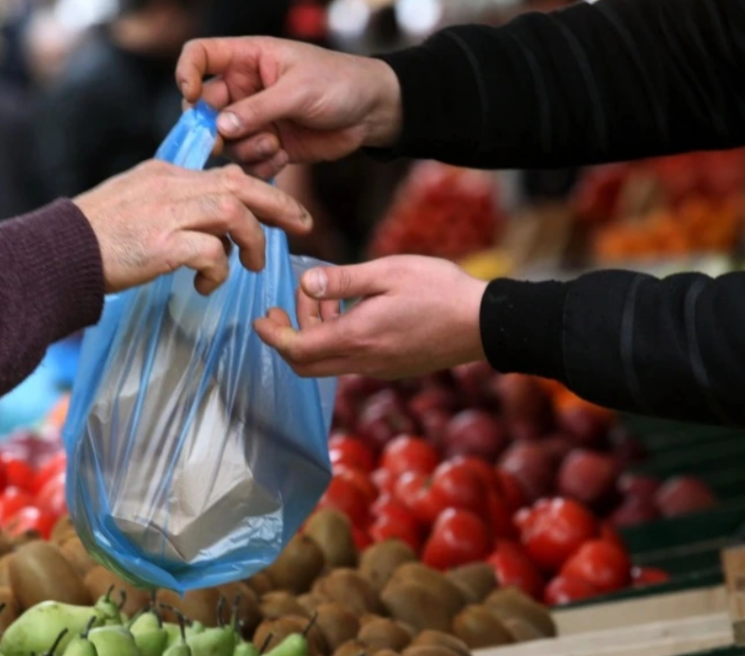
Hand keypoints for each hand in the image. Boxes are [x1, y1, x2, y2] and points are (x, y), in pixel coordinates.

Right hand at [75, 160, 312, 293]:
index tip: (282, 210)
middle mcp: (170, 186)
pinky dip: (218, 271)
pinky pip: (211, 252)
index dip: (261, 190)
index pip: (226, 174)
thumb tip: (212, 229)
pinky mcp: (161, 244)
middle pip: (240, 184)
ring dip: (252, 242)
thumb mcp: (136, 204)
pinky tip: (206, 286)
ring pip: (233, 213)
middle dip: (279, 204)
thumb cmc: (94, 238)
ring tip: (252, 266)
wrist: (55, 254)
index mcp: (166, 174)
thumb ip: (173, 206)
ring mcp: (165, 214)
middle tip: (303, 225)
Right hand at [176, 37, 401, 178]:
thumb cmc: (340, 83)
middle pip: (204, 109)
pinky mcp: (269, 146)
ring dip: (245, 149)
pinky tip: (283, 157)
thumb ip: (259, 108)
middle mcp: (245, 89)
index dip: (186, 73)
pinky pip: (248, 162)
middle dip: (212, 128)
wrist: (372, 112)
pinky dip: (260, 165)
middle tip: (224, 142)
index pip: (199, 56)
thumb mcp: (298, 90)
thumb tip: (221, 126)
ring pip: (226, 141)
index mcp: (247, 59)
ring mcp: (256, 120)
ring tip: (274, 145)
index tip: (191, 96)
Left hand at [253, 256, 487, 378]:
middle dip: (288, 337)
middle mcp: (363, 361)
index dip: (272, 336)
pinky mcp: (392, 368)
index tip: (260, 318)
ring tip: (327, 298)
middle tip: (286, 307)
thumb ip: (343, 280)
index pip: (297, 349)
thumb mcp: (387, 272)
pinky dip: (338, 340)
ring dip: (316, 334)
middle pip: (306, 365)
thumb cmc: (440, 290)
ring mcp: (379, 369)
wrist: (484, 324)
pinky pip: (351, 361)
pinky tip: (352, 312)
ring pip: (328, 363)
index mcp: (357, 337)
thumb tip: (306, 284)